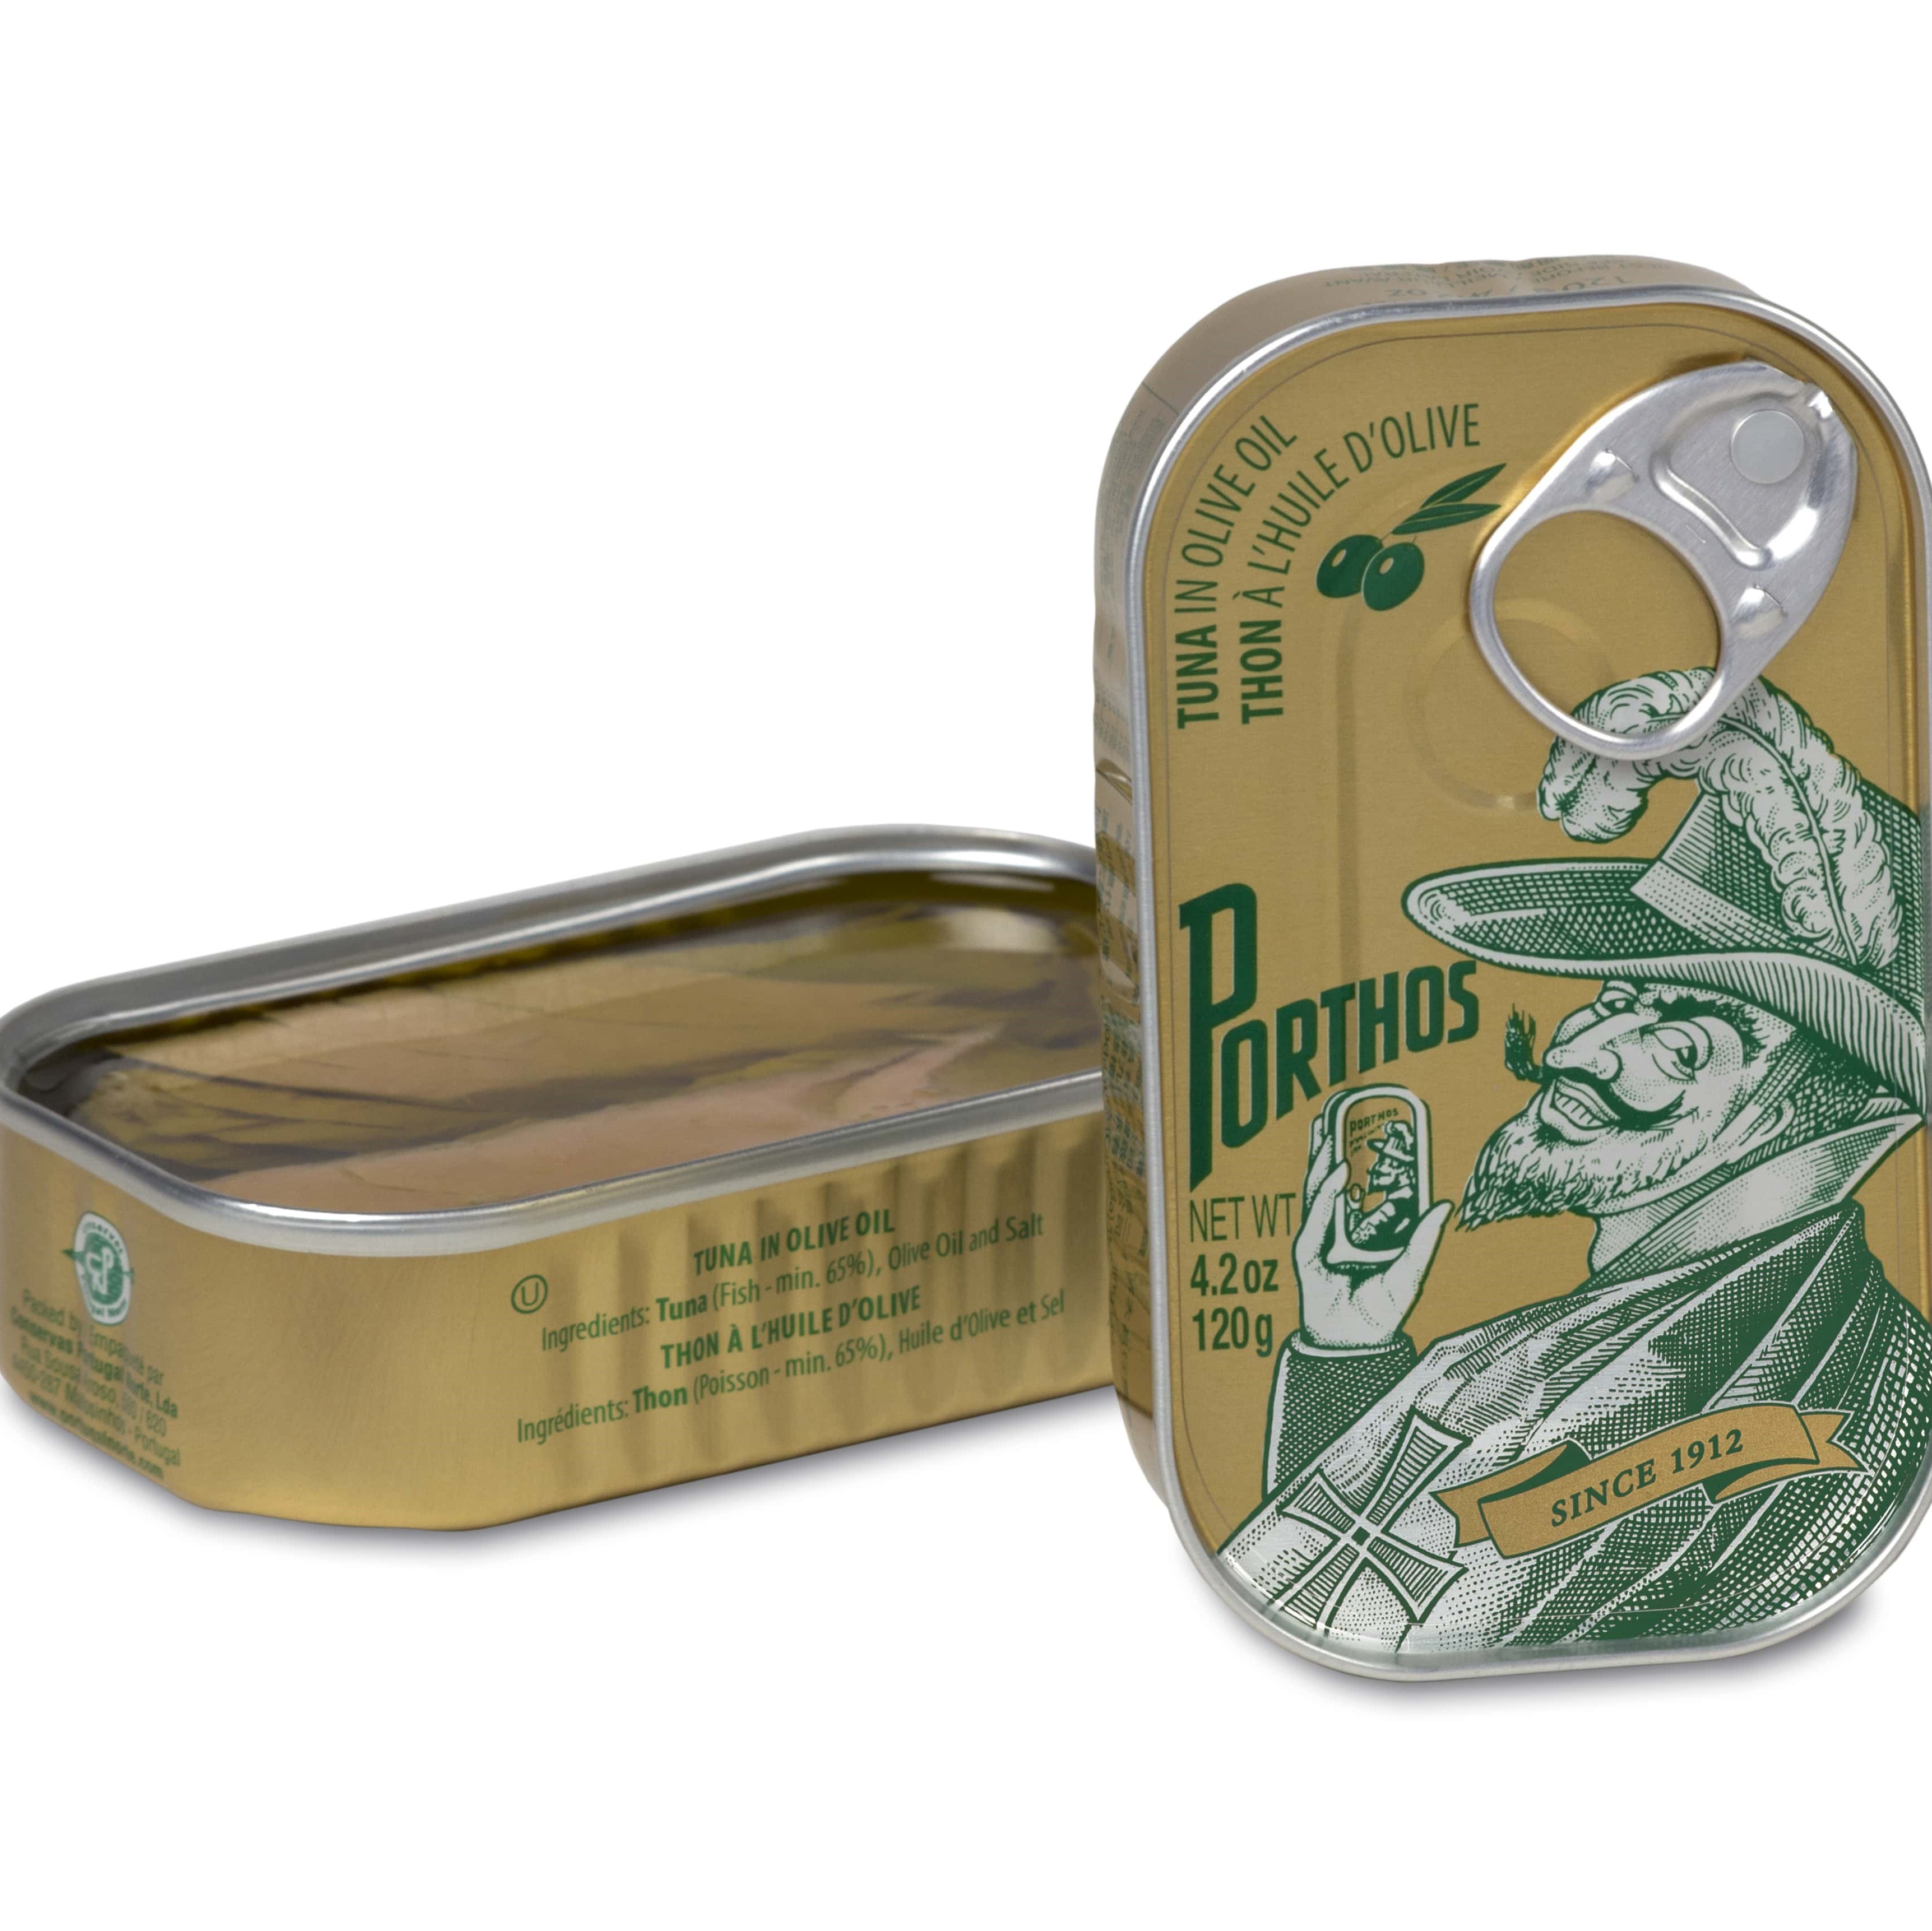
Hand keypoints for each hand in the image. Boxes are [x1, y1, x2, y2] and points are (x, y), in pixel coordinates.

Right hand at [1292, 1103, 1449, 1348]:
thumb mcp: (1411, 1271)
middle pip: (1328, 1178)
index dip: (1354, 1152)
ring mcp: (1318, 1238)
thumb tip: (1445, 1204)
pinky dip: (1327, 1193)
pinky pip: (1317, 1216)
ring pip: (1317, 1189)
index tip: (1361, 1123)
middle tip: (1335, 1109)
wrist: (1356, 1344)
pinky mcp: (1307, 1252)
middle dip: (1329, 1143)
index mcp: (1356, 1229)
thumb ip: (1425, 1239)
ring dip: (1321, 1156)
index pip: (1354, 1184)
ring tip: (1328, 1126)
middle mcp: (1334, 1229)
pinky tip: (1338, 1170)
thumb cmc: (1380, 1311)